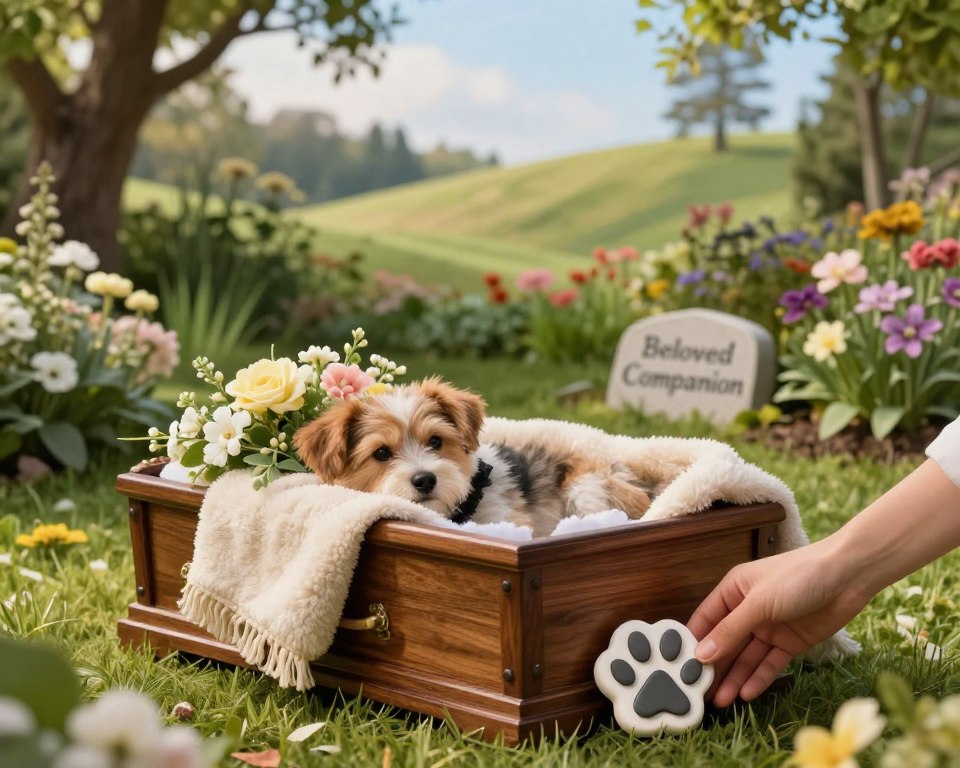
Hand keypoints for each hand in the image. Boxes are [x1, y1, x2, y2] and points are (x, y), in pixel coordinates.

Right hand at [687, 537, 870, 706]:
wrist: (848, 577)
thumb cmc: (798, 577)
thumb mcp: (759, 603)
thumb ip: (730, 631)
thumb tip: (701, 654)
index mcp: (733, 591)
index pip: (706, 620)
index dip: (694, 642)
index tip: (681, 667)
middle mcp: (748, 610)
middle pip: (726, 643)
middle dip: (714, 666)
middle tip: (699, 692)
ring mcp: (769, 627)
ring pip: (746, 657)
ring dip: (734, 678)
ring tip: (720, 701)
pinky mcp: (790, 643)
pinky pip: (770, 663)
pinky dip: (759, 678)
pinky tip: (747, 693)